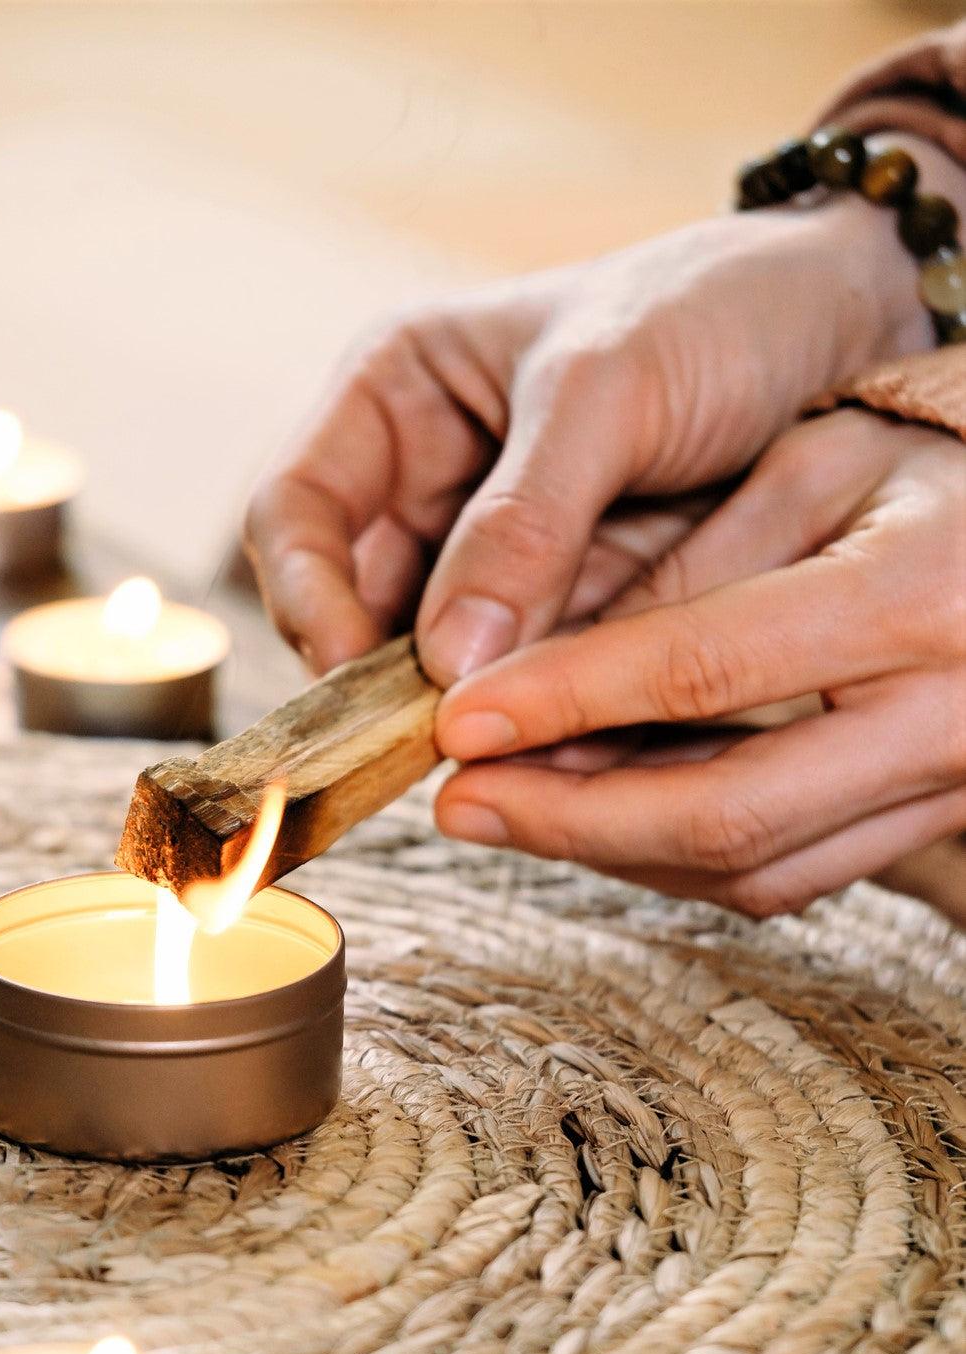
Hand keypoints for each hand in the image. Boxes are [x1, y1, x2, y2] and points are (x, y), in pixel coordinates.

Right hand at [244, 135, 965, 685]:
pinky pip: (515, 673)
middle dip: (386, 676)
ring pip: (433, 656)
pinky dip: (532, 707)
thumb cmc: (716, 309)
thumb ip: (523, 519)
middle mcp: (426, 480)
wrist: (851, 319)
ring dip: (463, 701)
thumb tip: (443, 661)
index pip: (294, 512)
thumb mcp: (610, 387)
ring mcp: (491, 552)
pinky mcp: (557, 604)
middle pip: (351, 603)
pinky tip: (569, 727)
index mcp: (396, 395)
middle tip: (439, 732)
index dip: (304, 595)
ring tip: (519, 733)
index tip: (355, 670)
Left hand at [434, 410, 965, 915]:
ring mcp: (952, 782)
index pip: (704, 670)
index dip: (566, 703)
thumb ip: (682, 566)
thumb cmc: (932, 461)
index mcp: (917, 595)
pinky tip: (590, 816)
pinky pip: (786, 872)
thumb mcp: (810, 465)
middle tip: (457, 802)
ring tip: (503, 809)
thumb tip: (536, 670)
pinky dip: (672, 856)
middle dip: (569, 819)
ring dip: (609, 850)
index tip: (457, 721)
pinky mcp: (931, 819)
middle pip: (725, 814)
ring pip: (751, 866)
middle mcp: (951, 712)